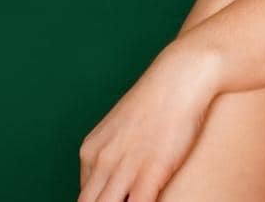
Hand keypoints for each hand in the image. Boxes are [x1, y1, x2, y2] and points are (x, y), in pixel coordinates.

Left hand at [78, 39, 222, 201]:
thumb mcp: (124, 127)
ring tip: (133, 201)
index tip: (117, 199)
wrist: (180, 76)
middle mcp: (101, 161)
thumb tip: (121, 176)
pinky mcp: (150, 172)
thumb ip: (115, 154)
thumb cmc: (159, 99)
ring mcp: (124, 168)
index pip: (84, 197)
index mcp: (91, 151)